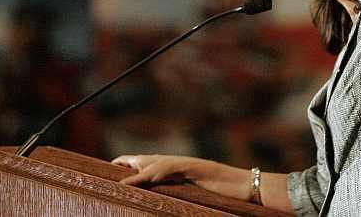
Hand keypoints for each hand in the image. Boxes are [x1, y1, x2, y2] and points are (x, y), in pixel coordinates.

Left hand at [112, 154, 251, 199]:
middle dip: (133, 162)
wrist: (248, 187)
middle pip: (153, 159)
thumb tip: (166, 201)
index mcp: (183, 172)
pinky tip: (151, 177)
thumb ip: (183, 193)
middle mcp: (185, 164)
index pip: (155, 166)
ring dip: (142, 170)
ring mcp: (192, 164)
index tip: (118, 169)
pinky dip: (163, 171)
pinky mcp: (199, 167)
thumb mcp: (200, 196)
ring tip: (125, 179)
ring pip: (162, 163)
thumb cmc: (226, 195)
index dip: (137, 166)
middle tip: (113, 165)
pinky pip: (177, 167)